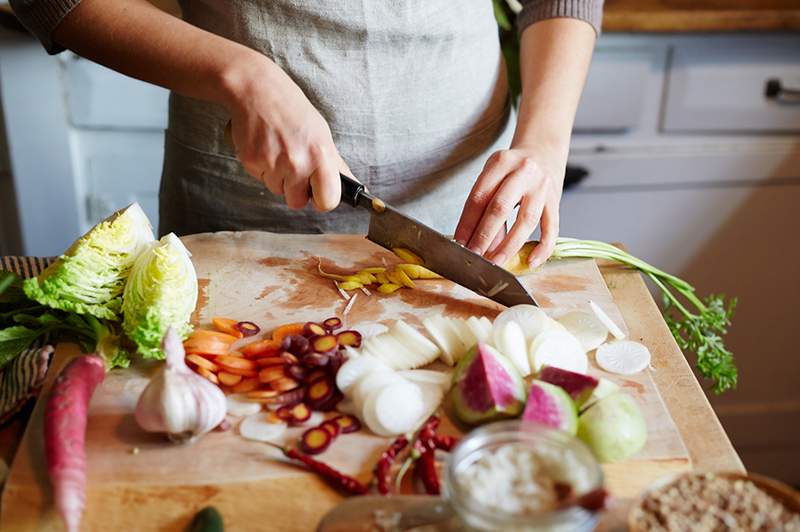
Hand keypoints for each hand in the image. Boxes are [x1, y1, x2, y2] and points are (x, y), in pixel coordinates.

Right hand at [224, 56, 343, 210]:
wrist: (258, 90)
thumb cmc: (292, 109)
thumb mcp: (321, 133)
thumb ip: (333, 163)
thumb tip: (349, 184)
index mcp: (321, 155)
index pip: (328, 201)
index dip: (321, 199)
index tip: (317, 192)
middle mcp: (297, 162)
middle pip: (297, 203)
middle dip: (295, 190)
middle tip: (293, 166)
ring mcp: (273, 163)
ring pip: (277, 190)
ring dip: (277, 177)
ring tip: (278, 149)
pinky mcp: (251, 162)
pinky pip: (260, 178)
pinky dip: (262, 167)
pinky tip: (265, 146)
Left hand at [454, 147, 564, 268]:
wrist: (544, 149)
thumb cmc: (512, 168)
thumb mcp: (494, 176)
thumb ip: (486, 205)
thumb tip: (477, 243)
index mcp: (500, 162)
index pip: (479, 197)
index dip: (467, 223)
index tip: (459, 243)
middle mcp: (523, 171)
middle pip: (500, 208)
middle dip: (484, 236)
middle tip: (474, 256)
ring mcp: (542, 186)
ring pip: (526, 220)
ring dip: (508, 245)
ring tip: (495, 262)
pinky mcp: (556, 200)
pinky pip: (552, 228)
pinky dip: (542, 247)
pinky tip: (531, 262)